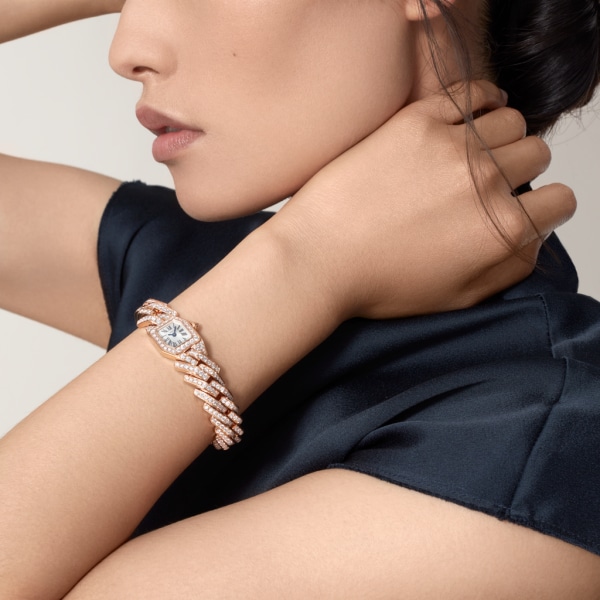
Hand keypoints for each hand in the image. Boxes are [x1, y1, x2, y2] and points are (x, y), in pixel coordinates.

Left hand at [271, 81, 574, 319]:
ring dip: (499, 136)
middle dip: (520, 169)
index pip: (561, 200)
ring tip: (472, 153)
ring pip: (511, 121)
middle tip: (487, 182)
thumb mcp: (458, 296)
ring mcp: (452, 146)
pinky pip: (472, 93)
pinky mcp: (417, 122)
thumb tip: (534, 236)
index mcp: (502, 230)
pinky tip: (468, 117)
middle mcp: (486, 182)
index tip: (520, 207)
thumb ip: (510, 267)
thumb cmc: (379, 283)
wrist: (318, 259)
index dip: (542, 206)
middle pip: (537, 154)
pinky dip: (481, 101)